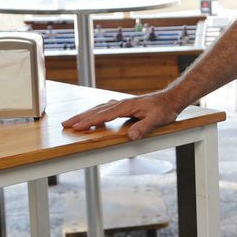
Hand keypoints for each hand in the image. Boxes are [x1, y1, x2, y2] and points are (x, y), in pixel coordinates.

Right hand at [61, 91, 183, 139]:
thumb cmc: (164, 109)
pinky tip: (92, 116)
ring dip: (85, 114)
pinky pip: (104, 109)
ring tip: (73, 121)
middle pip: (96, 110)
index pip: (103, 115)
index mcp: (125, 106)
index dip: (89, 121)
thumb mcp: (157, 120)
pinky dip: (95, 113)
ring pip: (98, 109)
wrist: (170, 99)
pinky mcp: (124, 106)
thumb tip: (131, 136)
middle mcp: (121, 104)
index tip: (77, 127)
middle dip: (80, 117)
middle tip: (65, 124)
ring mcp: (122, 104)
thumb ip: (144, 128)